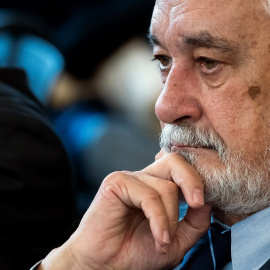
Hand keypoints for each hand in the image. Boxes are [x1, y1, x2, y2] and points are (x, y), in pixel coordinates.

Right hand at [39, 153, 210, 269]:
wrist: (105, 266)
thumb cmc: (136, 252)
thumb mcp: (176, 240)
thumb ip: (194, 222)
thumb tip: (208, 202)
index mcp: (157, 186)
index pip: (181, 168)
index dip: (197, 179)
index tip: (204, 202)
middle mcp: (144, 178)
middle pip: (175, 161)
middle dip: (192, 181)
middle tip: (197, 204)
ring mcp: (130, 178)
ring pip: (165, 187)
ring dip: (171, 220)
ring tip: (164, 241)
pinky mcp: (116, 183)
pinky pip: (149, 196)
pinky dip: (159, 220)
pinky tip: (158, 238)